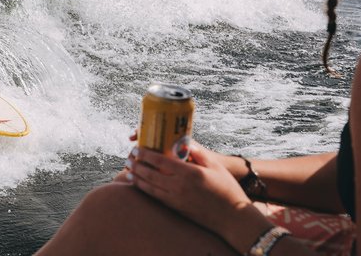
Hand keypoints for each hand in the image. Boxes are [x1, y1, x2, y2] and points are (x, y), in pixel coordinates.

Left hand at [126, 142, 250, 235]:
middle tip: (128, 158)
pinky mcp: (176, 208)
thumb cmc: (227, 189)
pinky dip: (145, 190)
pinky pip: (156, 197)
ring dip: (137, 178)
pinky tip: (139, 185)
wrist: (232, 217)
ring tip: (128, 171)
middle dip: (137, 165)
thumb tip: (184, 142)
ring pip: (150, 187)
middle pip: (151, 174)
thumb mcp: (215, 166)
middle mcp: (180, 186)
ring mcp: (176, 199)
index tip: (137, 148)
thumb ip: (198, 153)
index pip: (161, 161)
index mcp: (189, 173)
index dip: (146, 154)